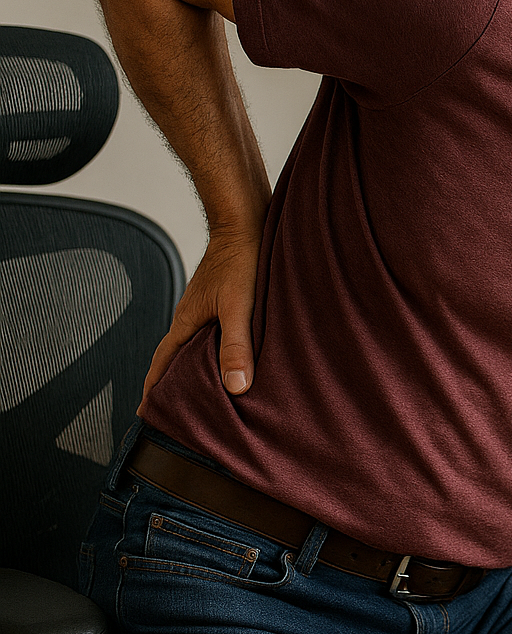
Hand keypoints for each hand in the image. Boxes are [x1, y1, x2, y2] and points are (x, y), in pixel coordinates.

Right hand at [140, 223, 262, 411]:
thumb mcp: (240, 308)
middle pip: (174, 355)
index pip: (162, 363)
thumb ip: (237, 346)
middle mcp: (190, 315)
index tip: (145, 412)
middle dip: (170, 382)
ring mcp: (203, 304)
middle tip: (172, 408)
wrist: (244, 221)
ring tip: (200, 386)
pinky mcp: (218, 295)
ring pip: (192, 342)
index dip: (153, 388)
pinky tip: (226, 349)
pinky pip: (208, 327)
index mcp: (186, 322)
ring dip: (192, 364)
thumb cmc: (241, 260)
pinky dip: (210, 345)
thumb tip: (236, 387)